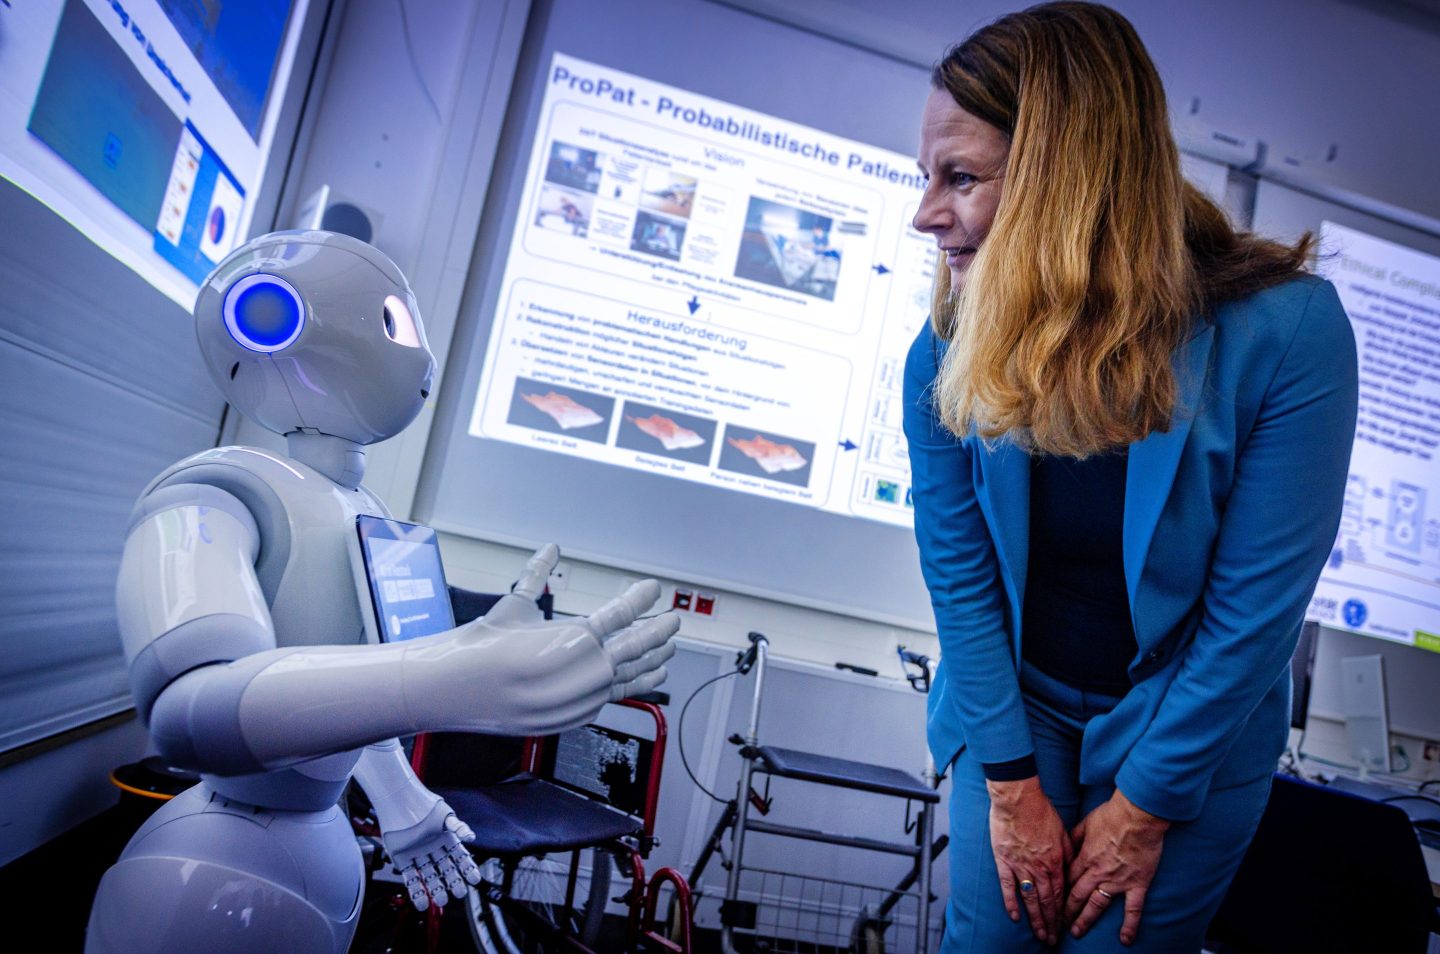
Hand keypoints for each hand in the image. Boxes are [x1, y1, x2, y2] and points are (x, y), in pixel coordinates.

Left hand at [384, 806, 482, 911]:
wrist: (399, 801)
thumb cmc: (423, 805)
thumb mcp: (445, 816)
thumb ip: (459, 827)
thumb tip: (472, 838)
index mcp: (444, 838)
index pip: (458, 857)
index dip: (467, 868)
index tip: (475, 879)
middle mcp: (432, 848)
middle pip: (445, 869)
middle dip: (453, 882)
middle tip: (460, 893)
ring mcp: (417, 854)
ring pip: (429, 875)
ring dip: (435, 889)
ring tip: (441, 901)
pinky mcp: (402, 859)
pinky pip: (410, 876)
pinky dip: (416, 889)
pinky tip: (422, 901)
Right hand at [492, 542, 679, 702]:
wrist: (462, 689)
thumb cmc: (486, 645)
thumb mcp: (515, 604)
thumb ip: (539, 574)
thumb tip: (551, 547)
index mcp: (576, 635)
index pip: (622, 613)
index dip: (640, 598)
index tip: (653, 588)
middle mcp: (586, 668)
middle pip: (637, 646)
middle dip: (658, 631)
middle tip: (672, 620)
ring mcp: (585, 695)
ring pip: (631, 676)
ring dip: (653, 660)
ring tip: (669, 650)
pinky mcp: (578, 714)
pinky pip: (615, 697)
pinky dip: (634, 685)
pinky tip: (648, 678)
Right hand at [988, 775, 1071, 945]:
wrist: (1018, 798)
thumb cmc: (1041, 810)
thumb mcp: (1063, 831)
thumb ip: (1069, 852)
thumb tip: (1073, 868)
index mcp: (1056, 861)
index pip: (1060, 893)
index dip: (1062, 912)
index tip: (1064, 925)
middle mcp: (1039, 868)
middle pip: (1047, 901)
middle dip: (1051, 922)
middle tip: (1052, 939)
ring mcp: (1021, 866)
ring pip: (1030, 898)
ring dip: (1035, 918)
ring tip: (1039, 934)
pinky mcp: (1004, 860)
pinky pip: (1008, 886)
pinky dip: (1011, 902)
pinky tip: (1015, 916)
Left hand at [1064, 789, 1169, 944]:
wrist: (1138, 816)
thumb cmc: (1112, 815)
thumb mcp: (1086, 822)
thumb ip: (1074, 837)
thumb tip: (1065, 845)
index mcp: (1085, 858)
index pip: (1066, 880)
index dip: (1058, 892)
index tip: (1052, 902)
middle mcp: (1097, 872)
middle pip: (1076, 896)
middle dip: (1066, 911)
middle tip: (1059, 923)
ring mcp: (1117, 880)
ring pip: (1097, 905)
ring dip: (1085, 920)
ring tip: (1076, 933)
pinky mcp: (1137, 884)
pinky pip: (1133, 909)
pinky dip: (1129, 925)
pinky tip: (1125, 940)